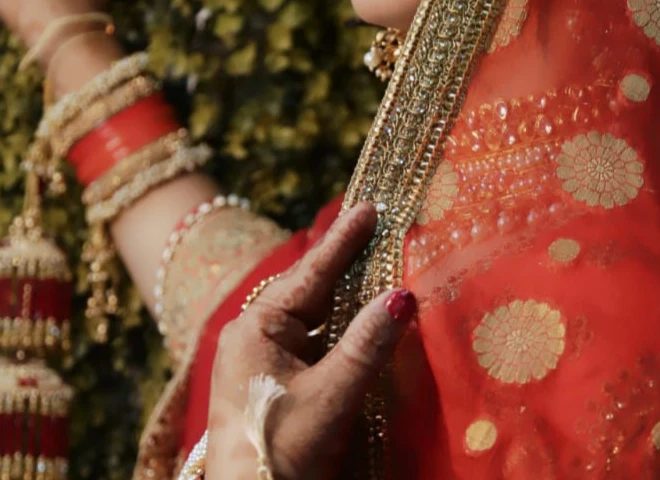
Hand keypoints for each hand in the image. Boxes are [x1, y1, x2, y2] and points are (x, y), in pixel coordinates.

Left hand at [206, 203, 415, 479]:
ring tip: (381, 269)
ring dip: (346, 300)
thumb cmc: (278, 454)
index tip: (370, 206)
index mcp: (257, 328)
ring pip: (313, 318)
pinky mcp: (270, 384)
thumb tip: (404, 296)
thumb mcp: (329, 398)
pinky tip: (362, 325)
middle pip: (311, 290)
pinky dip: (339, 331)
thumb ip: (367, 346)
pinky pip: (311, 343)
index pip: (311, 272)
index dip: (344, 239)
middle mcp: (254, 335)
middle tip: (382, 230)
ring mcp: (259, 360)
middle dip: (347, 263)